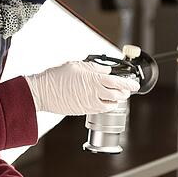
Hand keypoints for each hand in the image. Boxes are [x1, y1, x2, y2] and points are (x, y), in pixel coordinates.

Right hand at [24, 61, 139, 114]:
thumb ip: (93, 67)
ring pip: (111, 105)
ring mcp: (89, 104)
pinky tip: (104, 102)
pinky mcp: (84, 111)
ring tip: (116, 96)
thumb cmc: (56, 77)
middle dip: (124, 92)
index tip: (135, 85)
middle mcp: (94, 93)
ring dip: (116, 100)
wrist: (43, 92)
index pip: (118, 82)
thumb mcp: (75, 65)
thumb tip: (105, 70)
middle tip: (126, 90)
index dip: (129, 84)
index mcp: (93, 79)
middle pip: (118, 95)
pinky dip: (106, 106)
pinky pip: (100, 110)